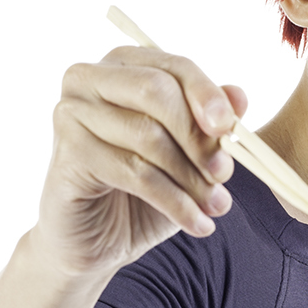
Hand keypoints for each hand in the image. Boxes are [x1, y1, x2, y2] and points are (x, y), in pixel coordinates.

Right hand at [35, 47, 246, 278]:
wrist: (96, 241)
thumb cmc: (141, 192)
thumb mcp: (186, 156)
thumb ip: (210, 124)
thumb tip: (239, 96)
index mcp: (122, 66)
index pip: (173, 67)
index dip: (206, 94)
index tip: (231, 127)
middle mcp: (88, 79)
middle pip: (156, 91)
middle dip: (198, 136)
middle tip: (224, 174)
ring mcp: (71, 114)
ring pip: (148, 136)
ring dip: (192, 177)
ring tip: (216, 206)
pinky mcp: (68, 153)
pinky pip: (135, 172)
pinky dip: (175, 202)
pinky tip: (197, 223)